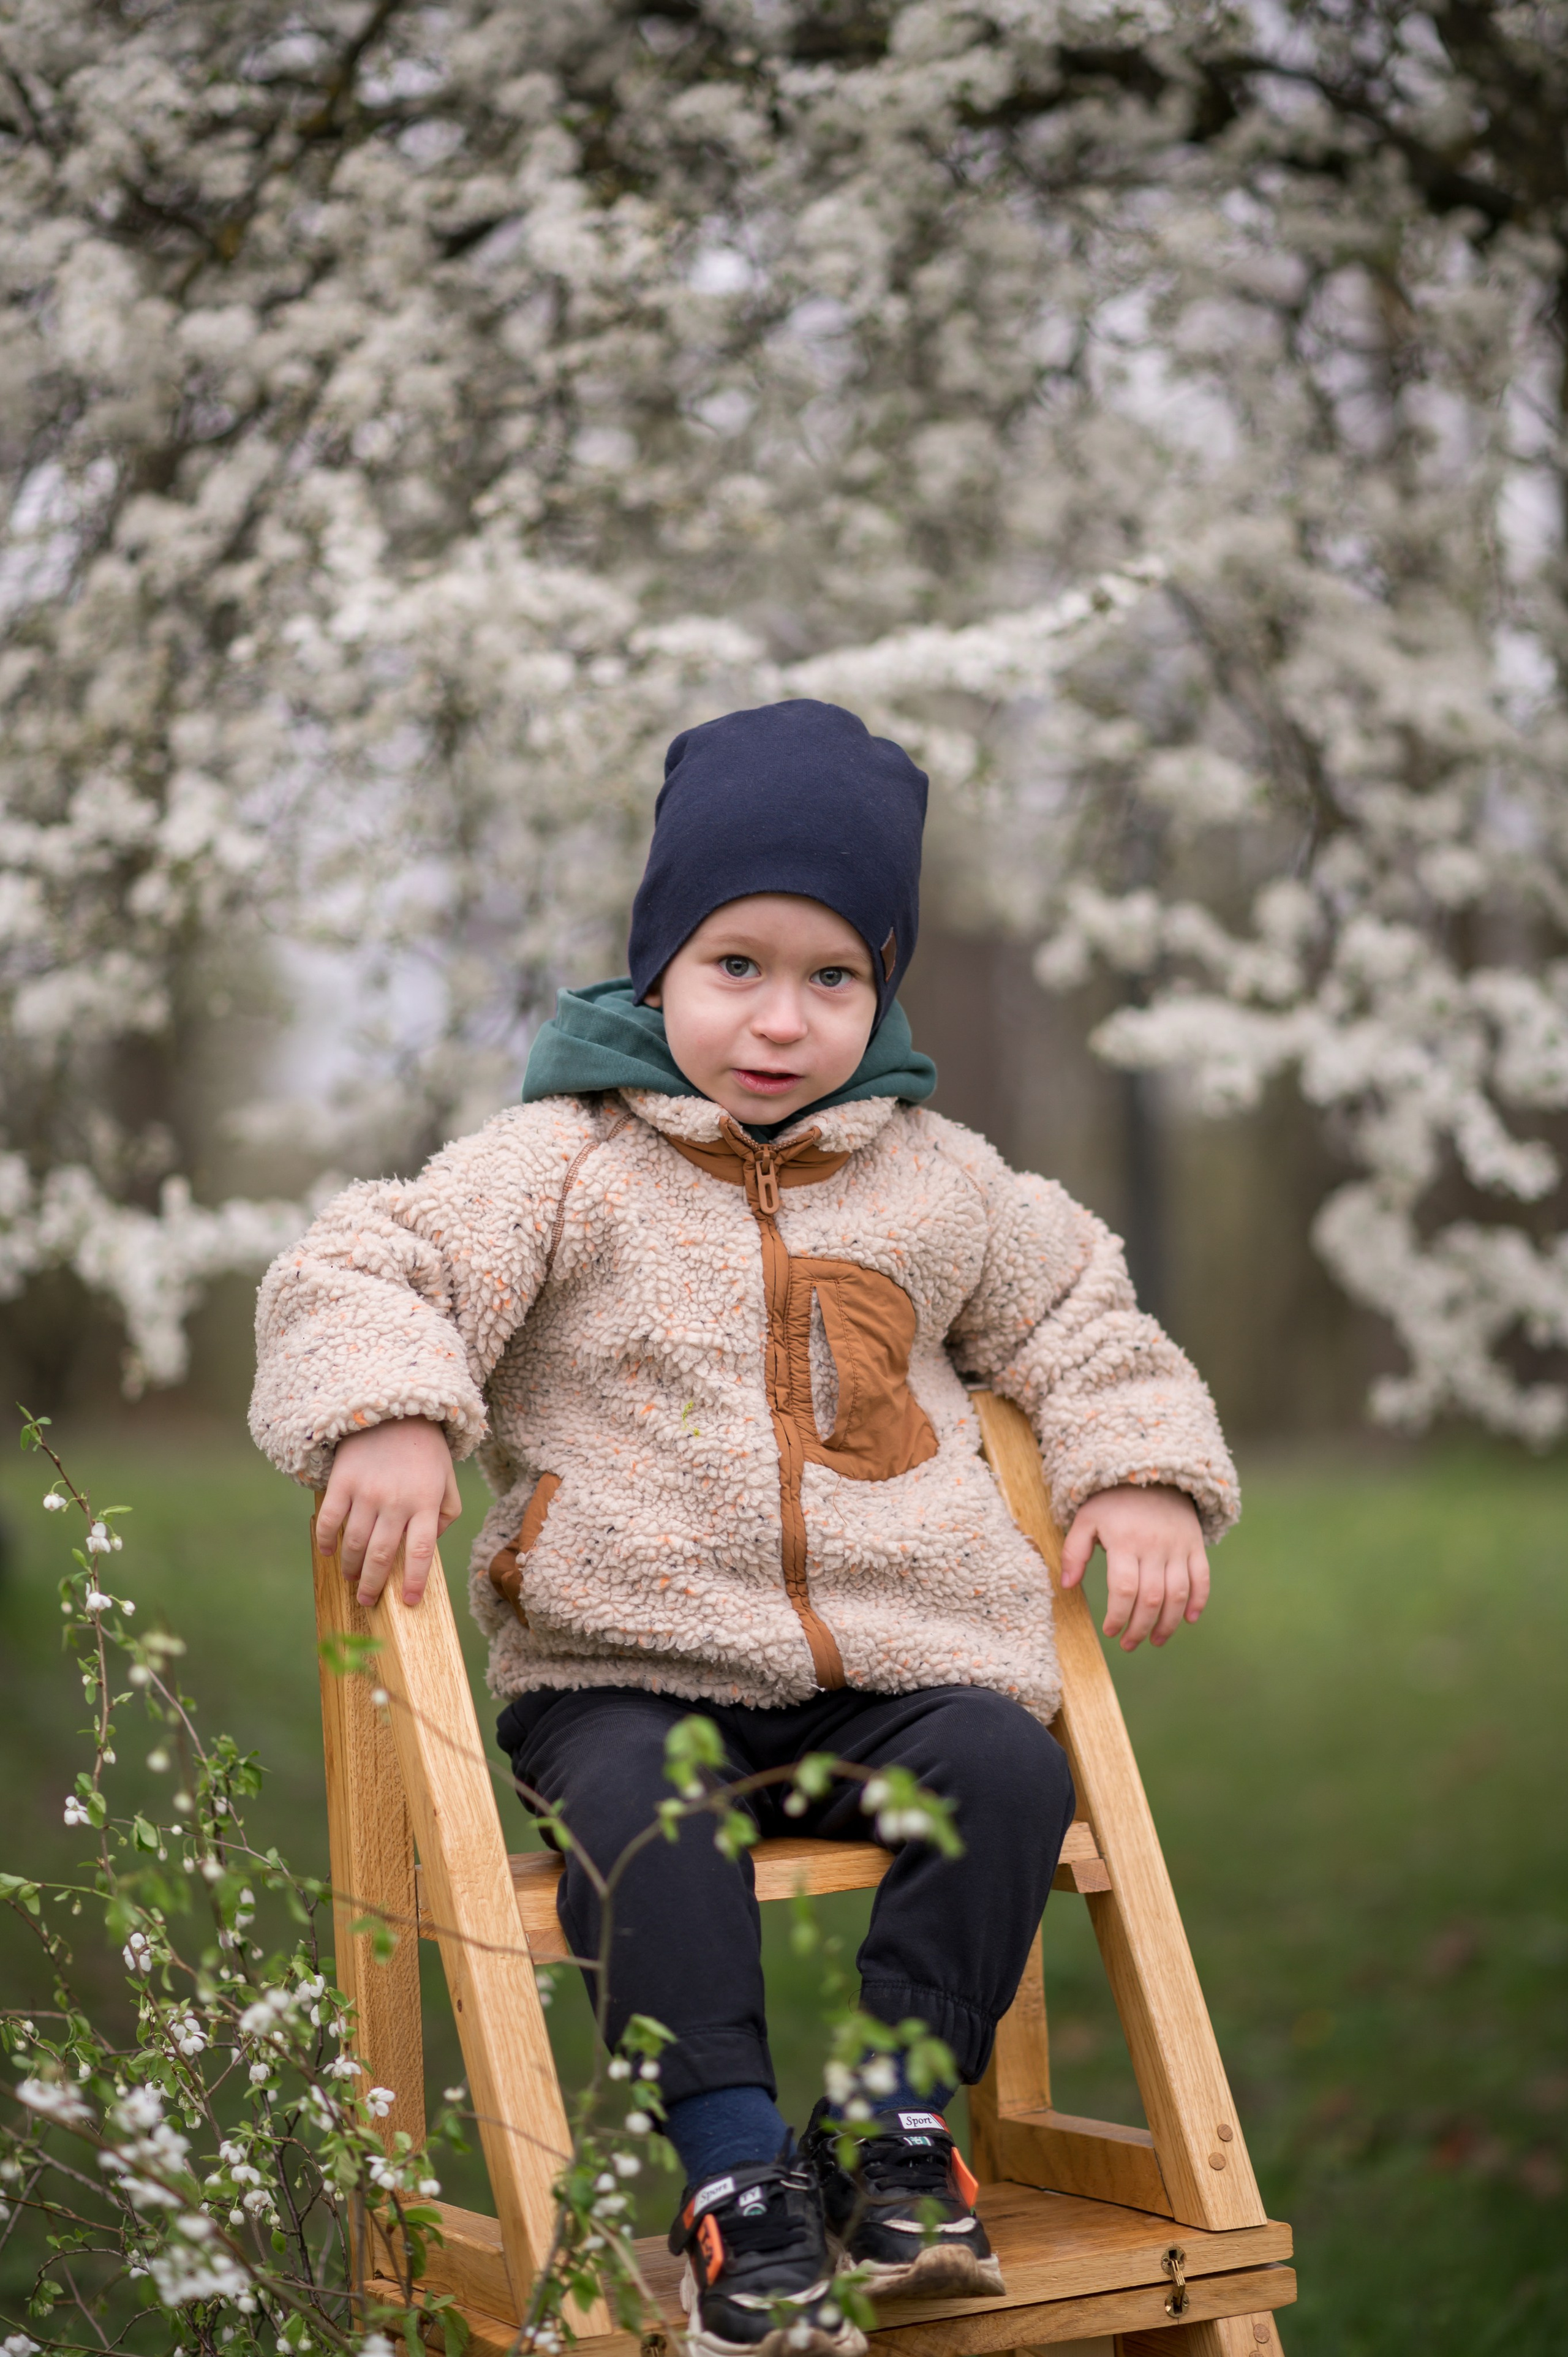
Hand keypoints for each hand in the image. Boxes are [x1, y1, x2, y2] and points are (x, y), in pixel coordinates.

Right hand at [315, 1417, 461, 1607]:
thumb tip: (431, 1546)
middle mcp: (396, 1501)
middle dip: (374, 1585)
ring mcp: (367, 1491)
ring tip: (352, 1579)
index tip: (408, 1602)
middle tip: (368, 1600)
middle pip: (383, 1555)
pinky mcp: (343, 1481)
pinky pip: (329, 1520)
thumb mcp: (448, 1478)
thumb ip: (447, 1514)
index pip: (420, 1553)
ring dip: (351, 1568)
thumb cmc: (425, 1449)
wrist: (395, 1407)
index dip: (413, 1582)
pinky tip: (328, 1553)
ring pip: (355, 1543)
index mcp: (426, 1503)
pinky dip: (326, 1541)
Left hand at [1060, 1483, 1208, 1652]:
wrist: (1151, 1469)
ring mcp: (1178, 1546)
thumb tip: (1066, 1586)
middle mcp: (1154, 1546)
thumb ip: (1073, 1551)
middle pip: (1152, 1598)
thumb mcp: (1086, 1518)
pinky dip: (1199, 1602)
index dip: (1118, 1616)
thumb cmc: (1112, 1500)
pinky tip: (1188, 1620)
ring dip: (1168, 1624)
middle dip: (1140, 1628)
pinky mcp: (1195, 1545)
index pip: (1124, 1590)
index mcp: (1124, 1541)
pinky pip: (1202, 1578)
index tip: (1110, 1631)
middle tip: (1128, 1644)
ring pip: (1178, 1594)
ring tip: (1155, 1640)